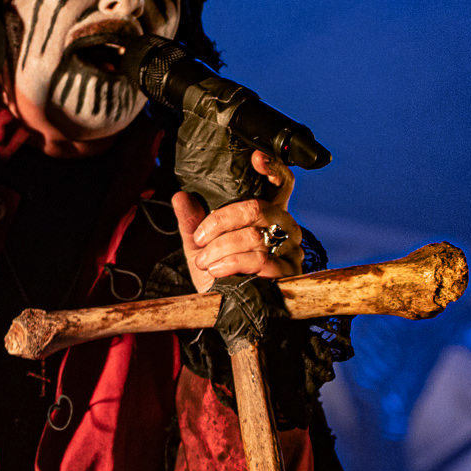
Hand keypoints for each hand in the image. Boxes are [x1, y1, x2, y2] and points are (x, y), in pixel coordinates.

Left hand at [170, 150, 303, 293]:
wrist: (228, 311)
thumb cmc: (220, 274)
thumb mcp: (200, 247)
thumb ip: (192, 222)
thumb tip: (180, 197)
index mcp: (268, 213)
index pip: (281, 183)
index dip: (273, 167)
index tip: (256, 158)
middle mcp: (284, 226)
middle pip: (257, 207)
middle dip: (220, 222)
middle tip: (201, 239)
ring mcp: (290, 248)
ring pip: (253, 236)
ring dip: (221, 249)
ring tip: (205, 261)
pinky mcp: (289, 272)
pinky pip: (261, 260)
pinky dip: (233, 264)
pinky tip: (219, 271)